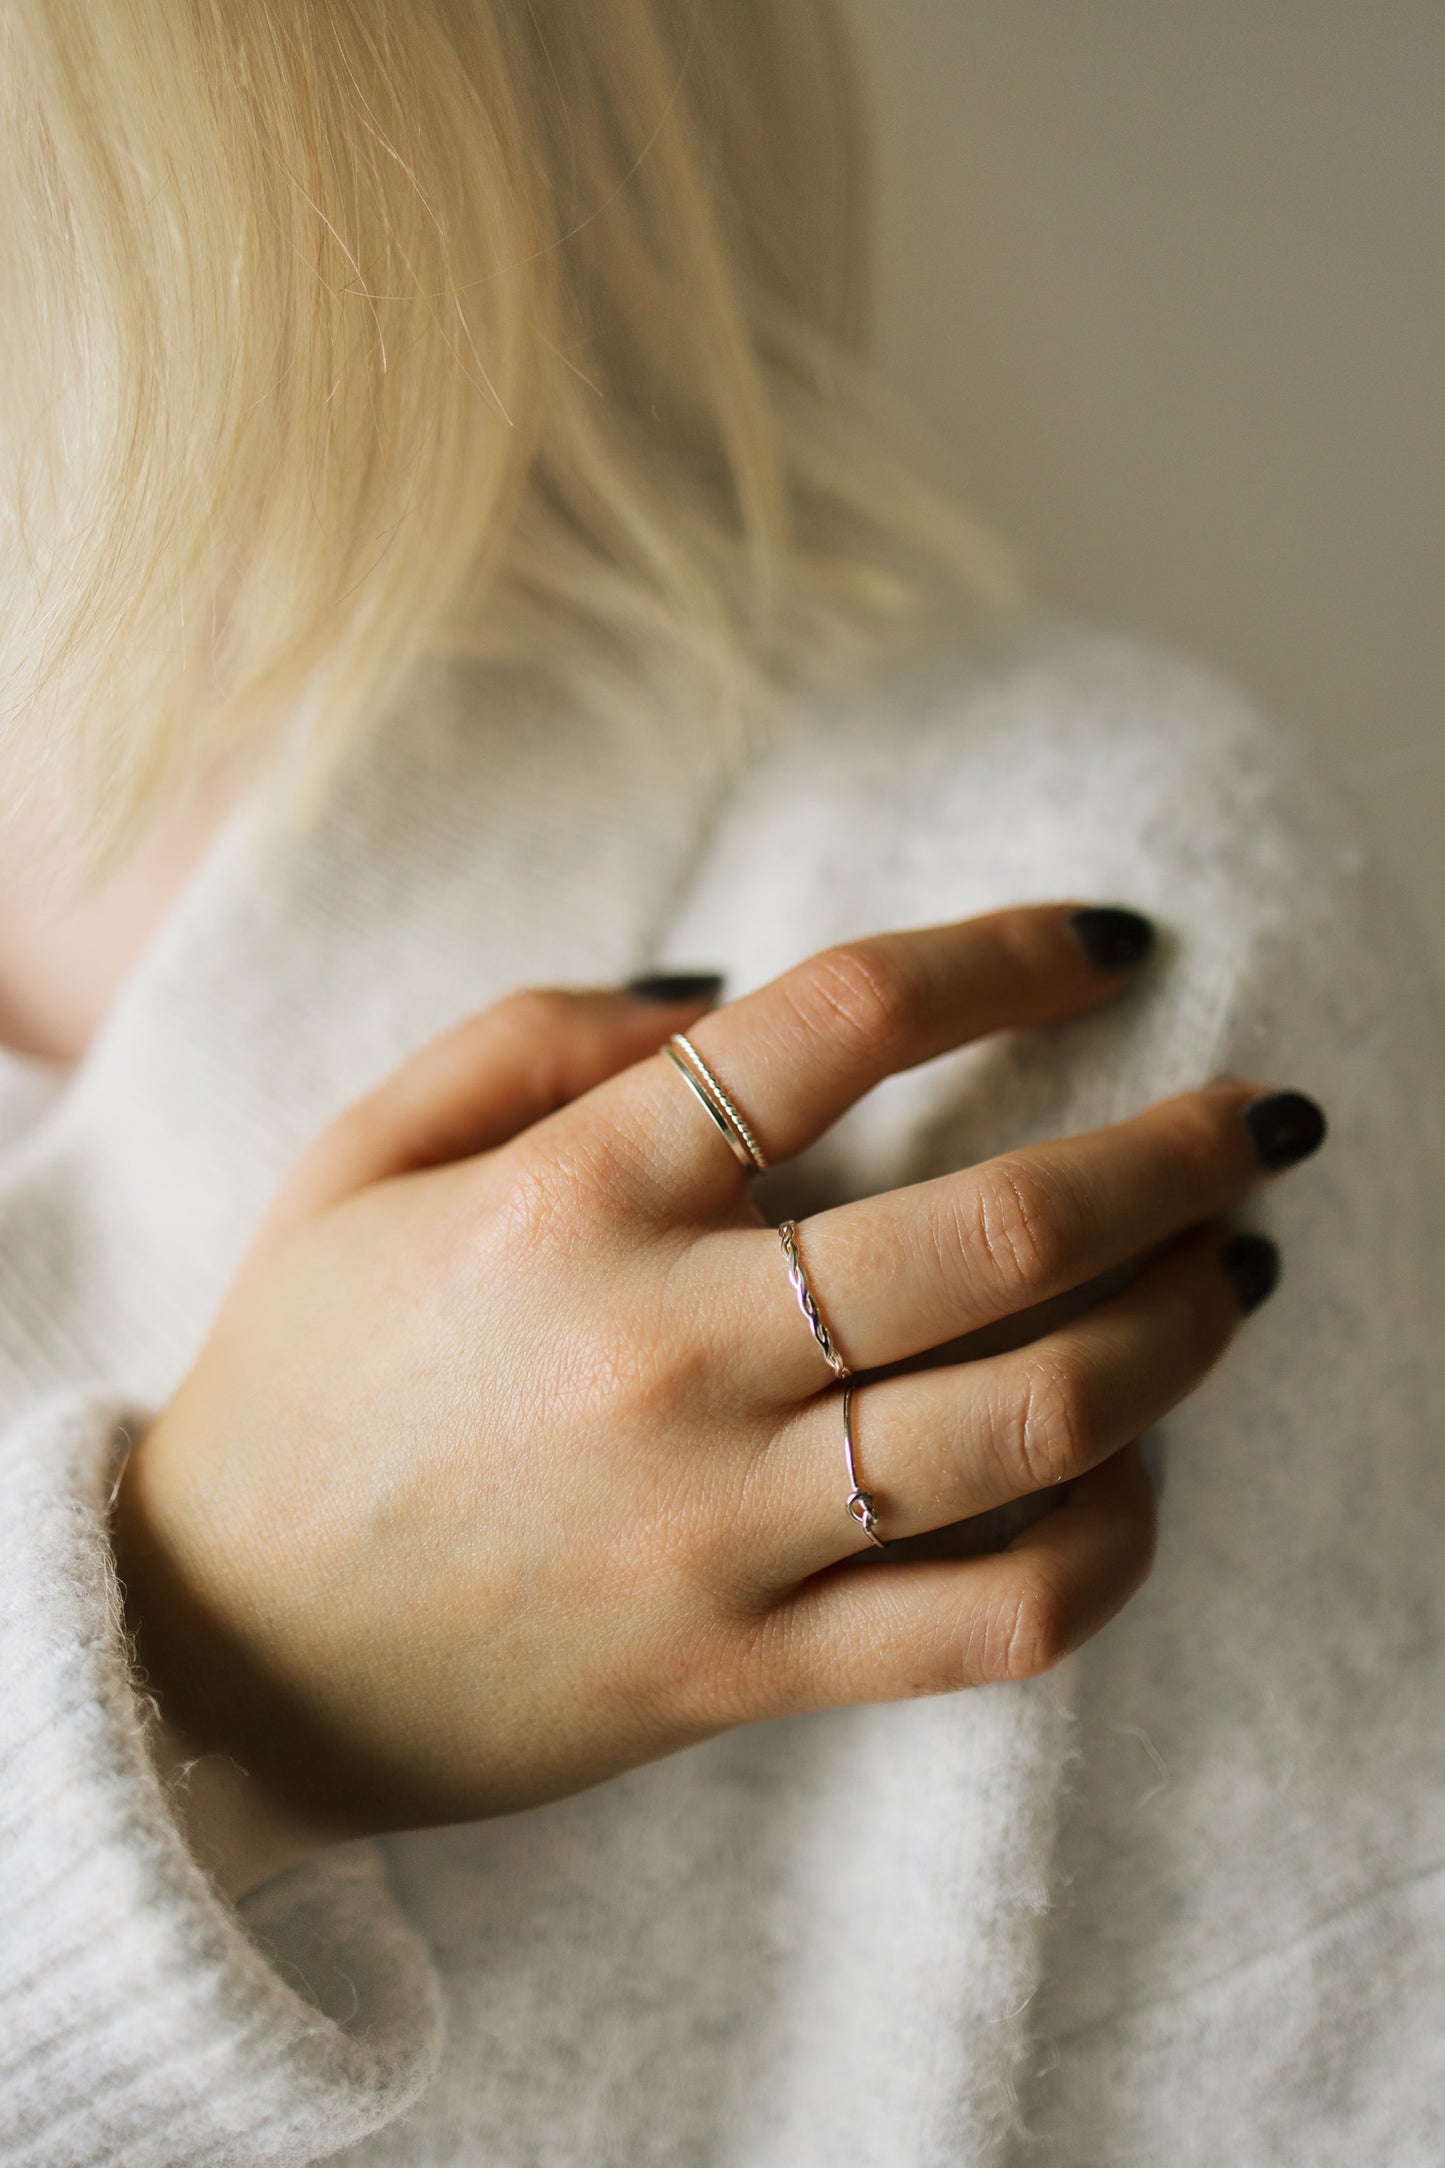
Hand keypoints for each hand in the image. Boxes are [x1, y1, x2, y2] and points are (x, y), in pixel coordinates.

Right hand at [112, 906, 1324, 1893]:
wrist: (219, 1658)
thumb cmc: (299, 1384)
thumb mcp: (358, 1160)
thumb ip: (534, 1038)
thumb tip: (727, 992)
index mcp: (569, 1201)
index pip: (837, 1025)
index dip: (1004, 955)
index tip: (1109, 941)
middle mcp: (667, 1355)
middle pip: (992, 1228)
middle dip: (1173, 1152)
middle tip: (1263, 1115)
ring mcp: (720, 1525)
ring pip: (1030, 1420)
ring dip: (1179, 1329)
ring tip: (1242, 1271)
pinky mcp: (746, 1668)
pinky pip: (990, 1621)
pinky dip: (1106, 1550)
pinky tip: (1135, 1480)